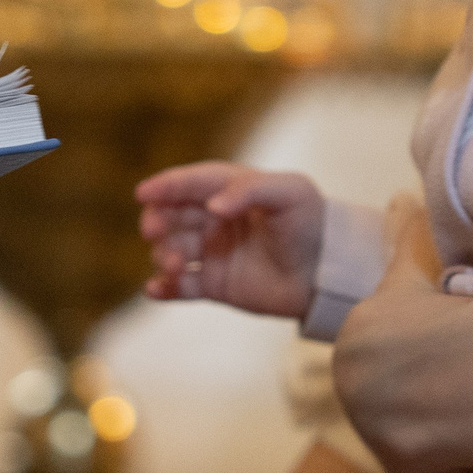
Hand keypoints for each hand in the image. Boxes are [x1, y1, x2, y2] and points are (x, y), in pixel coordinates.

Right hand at [135, 162, 323, 316]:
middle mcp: (215, 220)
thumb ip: (250, 190)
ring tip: (176, 265)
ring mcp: (212, 252)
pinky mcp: (214, 285)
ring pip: (172, 250)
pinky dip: (163, 288)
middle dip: (158, 221)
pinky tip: (155, 289)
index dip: (166, 186)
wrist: (328, 274)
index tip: (143, 193)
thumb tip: (212, 207)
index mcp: (231, 191)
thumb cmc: (312, 224)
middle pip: (172, 216)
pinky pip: (179, 287)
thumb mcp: (291, 193)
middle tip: (154, 230)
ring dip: (163, 255)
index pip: (191, 184)